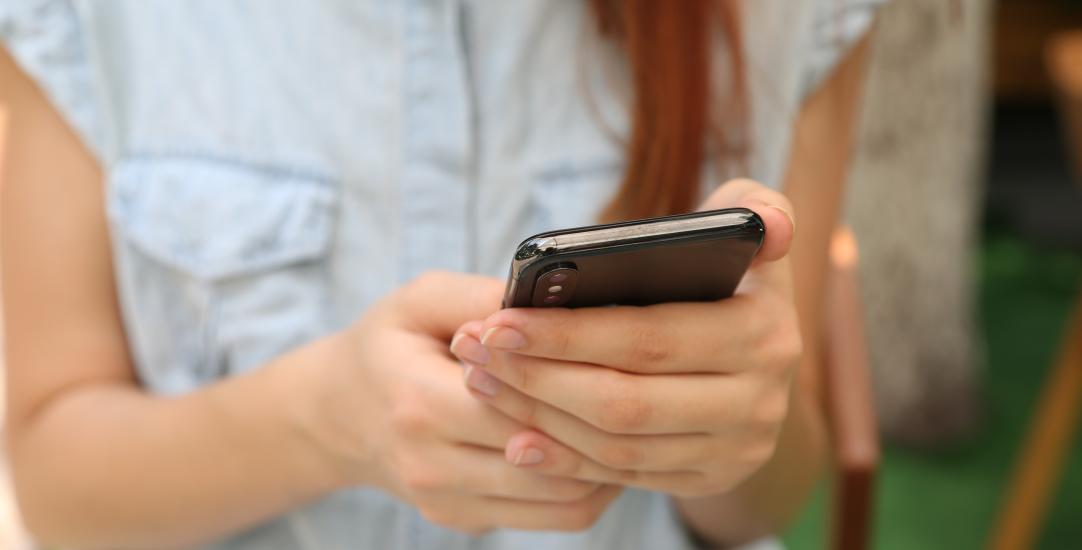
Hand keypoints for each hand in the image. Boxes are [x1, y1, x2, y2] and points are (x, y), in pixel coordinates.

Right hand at [299, 272, 621, 533]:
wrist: (339, 413)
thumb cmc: (389, 345)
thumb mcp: (420, 300)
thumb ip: (482, 296)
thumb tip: (554, 300)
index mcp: (418, 402)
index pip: (521, 404)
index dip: (577, 380)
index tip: (622, 351)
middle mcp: (431, 465)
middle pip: (551, 458)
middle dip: (605, 423)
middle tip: (648, 387)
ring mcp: (448, 503)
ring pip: (564, 500)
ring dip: (609, 462)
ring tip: (635, 419)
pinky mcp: (467, 521)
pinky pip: (554, 518)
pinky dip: (591, 486)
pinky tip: (606, 447)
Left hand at [450, 179, 801, 497]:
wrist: (758, 356)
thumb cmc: (728, 274)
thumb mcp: (747, 230)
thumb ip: (753, 205)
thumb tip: (769, 226)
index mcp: (764, 332)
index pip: (649, 339)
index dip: (568, 334)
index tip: (498, 321)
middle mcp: (759, 401)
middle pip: (625, 401)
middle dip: (538, 378)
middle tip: (475, 351)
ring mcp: (737, 449)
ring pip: (618, 444)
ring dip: (539, 417)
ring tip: (483, 382)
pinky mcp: (710, 479)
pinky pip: (625, 477)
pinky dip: (566, 459)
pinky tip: (517, 436)